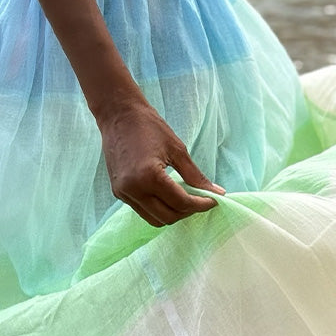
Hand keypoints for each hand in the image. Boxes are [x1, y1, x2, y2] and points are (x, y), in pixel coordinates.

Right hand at [97, 98, 224, 226]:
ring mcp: (123, 194)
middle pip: (167, 217)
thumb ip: (196, 175)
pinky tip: (169, 196)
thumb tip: (217, 192)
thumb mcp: (178, 149)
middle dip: (187, 211)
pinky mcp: (118, 193)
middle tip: (201, 200)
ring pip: (153, 219)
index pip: (180, 202)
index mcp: (149, 177)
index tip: (214, 200)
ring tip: (187, 199)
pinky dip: (158, 208)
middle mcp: (133, 190)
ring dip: (172, 213)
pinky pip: (142, 210)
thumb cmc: (150, 127)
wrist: (120, 116)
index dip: (200, 204)